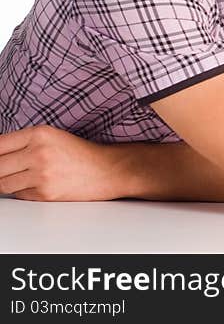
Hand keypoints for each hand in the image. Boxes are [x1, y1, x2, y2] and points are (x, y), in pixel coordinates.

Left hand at [0, 125, 118, 200]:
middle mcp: (39, 152)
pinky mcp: (44, 193)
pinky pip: (18, 195)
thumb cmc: (81, 154)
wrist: (108, 170)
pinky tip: (38, 184)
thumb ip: (23, 143)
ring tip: (26, 176)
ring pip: (2, 184)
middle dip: (0, 170)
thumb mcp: (52, 137)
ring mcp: (41, 174)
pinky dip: (22, 192)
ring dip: (9, 182)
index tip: (0, 159)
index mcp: (40, 134)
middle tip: (10, 169)